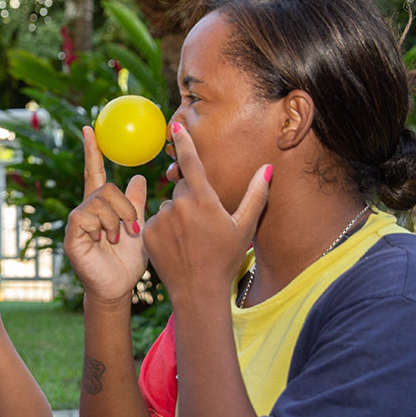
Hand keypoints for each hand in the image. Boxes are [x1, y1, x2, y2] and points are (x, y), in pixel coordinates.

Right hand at [63, 125, 148, 304]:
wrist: (119, 287)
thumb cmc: (129, 261)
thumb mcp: (140, 227)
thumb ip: (137, 204)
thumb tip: (139, 177)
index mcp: (102, 206)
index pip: (94, 171)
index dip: (92, 151)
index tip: (89, 128)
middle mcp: (86, 210)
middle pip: (104, 187)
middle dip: (124, 206)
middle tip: (132, 229)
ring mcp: (77, 223)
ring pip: (98, 201)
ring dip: (116, 219)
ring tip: (118, 239)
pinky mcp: (71, 235)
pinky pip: (85, 216)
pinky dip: (101, 226)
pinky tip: (105, 241)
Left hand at [143, 124, 269, 300]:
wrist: (198, 290)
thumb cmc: (226, 259)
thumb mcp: (244, 227)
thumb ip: (256, 194)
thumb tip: (268, 167)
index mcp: (203, 200)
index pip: (191, 162)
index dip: (183, 141)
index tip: (176, 125)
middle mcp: (179, 204)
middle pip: (182, 187)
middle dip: (191, 197)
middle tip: (202, 223)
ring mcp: (161, 218)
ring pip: (169, 205)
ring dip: (177, 214)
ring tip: (190, 239)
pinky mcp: (147, 232)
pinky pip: (155, 220)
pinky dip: (163, 228)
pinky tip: (175, 245)